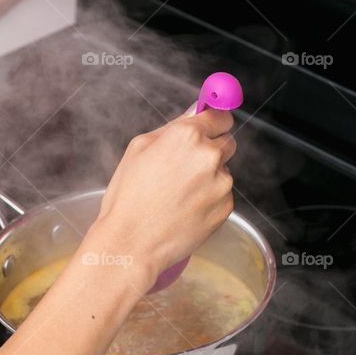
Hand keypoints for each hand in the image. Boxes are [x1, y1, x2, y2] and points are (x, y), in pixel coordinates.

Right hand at [89, 108, 235, 286]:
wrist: (132, 243)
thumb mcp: (139, 149)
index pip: (220, 116)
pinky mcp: (226, 207)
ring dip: (208, 178)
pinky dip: (209, 200)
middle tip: (186, 168)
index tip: (210, 128)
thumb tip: (195, 111)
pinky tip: (185, 209)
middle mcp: (209, 156)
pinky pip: (222, 196)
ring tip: (179, 195)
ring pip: (223, 171)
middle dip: (211, 150)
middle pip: (227, 142)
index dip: (214, 122)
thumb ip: (172, 127)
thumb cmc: (128, 197)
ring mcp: (221, 183)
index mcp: (187, 135)